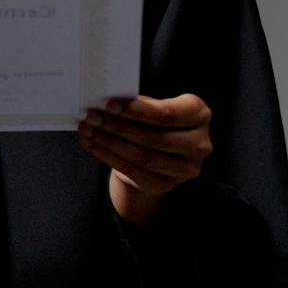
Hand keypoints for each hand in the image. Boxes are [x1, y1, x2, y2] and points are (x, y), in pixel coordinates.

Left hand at [77, 93, 212, 226]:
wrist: (156, 152)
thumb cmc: (153, 121)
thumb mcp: (151, 107)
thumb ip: (138, 105)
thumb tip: (108, 105)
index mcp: (199, 114)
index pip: (168, 114)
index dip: (137, 111)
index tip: (109, 104)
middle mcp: (200, 142)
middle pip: (154, 137)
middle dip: (118, 126)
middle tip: (92, 117)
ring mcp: (187, 167)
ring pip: (144, 156)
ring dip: (110, 143)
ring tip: (88, 131)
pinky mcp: (169, 183)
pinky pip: (135, 172)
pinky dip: (109, 157)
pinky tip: (92, 145)